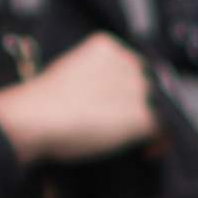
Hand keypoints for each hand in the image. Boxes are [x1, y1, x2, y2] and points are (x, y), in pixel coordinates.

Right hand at [0, 31, 158, 164]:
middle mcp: (127, 62)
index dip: (131, 89)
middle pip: (148, 85)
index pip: (132, 66)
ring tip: (145, 143)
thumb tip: (100, 98)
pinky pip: (162, 129)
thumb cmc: (40, 101)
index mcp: (106, 46)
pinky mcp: (141, 114)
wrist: (36, 116)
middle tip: (132, 128)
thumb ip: (92, 77)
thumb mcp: (68, 72)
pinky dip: (158, 143)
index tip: (125, 105)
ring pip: (159, 107)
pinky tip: (147, 152)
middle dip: (142, 106)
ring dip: (153, 125)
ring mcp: (137, 88)